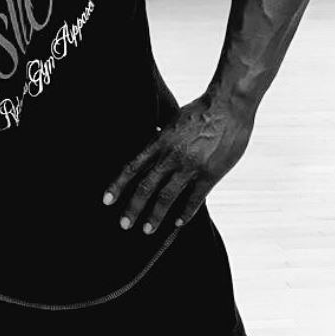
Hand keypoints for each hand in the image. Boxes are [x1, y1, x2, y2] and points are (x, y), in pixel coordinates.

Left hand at [103, 97, 252, 234]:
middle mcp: (171, 156)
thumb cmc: (199, 111)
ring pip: (167, 196)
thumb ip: (159, 137)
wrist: (228, 106)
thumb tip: (146, 146)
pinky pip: (194, 199)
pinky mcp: (210, 174)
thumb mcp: (172, 121)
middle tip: (124, 225)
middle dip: (133, 207)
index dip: (118, 185)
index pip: (132, 167)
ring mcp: (190, 166)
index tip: (106, 200)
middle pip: (146, 186)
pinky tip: (177, 224)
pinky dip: (185, 213)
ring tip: (147, 230)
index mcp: (159, 141)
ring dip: (155, 216)